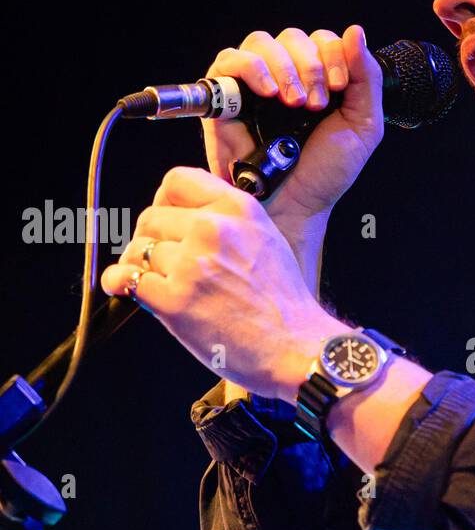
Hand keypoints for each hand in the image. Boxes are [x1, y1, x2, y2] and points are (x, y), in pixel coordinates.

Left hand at [100, 166, 339, 401]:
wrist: (296, 348)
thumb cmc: (284, 305)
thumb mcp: (267, 240)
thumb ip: (227, 223)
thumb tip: (182, 223)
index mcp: (238, 210)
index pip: (177, 181)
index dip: (162, 201)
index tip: (164, 220)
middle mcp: (213, 231)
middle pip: (151, 218)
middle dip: (148, 240)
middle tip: (157, 261)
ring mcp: (192, 265)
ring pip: (139, 251)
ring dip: (139, 267)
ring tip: (154, 282)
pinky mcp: (174, 300)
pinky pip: (128, 280)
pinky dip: (122, 285)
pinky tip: (127, 290)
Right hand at [201, 23, 383, 224]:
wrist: (295, 205)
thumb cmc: (325, 173)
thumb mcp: (363, 126)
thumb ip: (367, 79)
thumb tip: (356, 31)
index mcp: (319, 79)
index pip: (324, 40)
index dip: (334, 56)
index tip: (339, 88)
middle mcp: (286, 76)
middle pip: (294, 36)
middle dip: (311, 65)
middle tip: (317, 104)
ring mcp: (254, 84)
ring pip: (263, 42)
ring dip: (285, 66)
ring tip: (294, 103)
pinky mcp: (225, 96)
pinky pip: (230, 59)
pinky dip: (252, 68)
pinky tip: (269, 93)